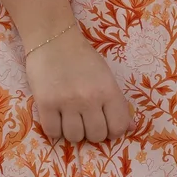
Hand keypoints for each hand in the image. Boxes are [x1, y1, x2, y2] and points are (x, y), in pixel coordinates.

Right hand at [24, 28, 139, 143]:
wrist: (54, 39)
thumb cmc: (82, 58)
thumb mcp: (106, 76)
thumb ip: (118, 103)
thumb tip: (131, 128)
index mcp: (109, 90)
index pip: (119, 126)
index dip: (113, 131)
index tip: (105, 124)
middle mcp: (90, 98)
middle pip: (97, 136)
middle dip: (92, 131)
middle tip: (86, 119)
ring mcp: (67, 102)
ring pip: (75, 137)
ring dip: (73, 131)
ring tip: (70, 117)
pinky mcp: (45, 104)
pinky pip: (53, 133)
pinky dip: (55, 129)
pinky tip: (56, 118)